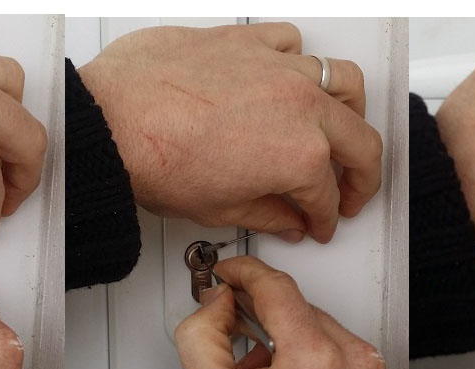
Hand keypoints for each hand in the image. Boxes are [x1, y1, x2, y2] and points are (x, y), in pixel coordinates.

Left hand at [78, 23, 381, 242]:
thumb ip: (269, 214)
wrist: (112, 121)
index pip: (330, 196)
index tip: (320, 223)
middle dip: (362, 176)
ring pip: (344, 82)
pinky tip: (292, 82)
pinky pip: (294, 43)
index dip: (328, 218)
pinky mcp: (248, 39)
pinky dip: (303, 64)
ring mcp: (278, 66)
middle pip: (360, 140)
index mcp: (299, 156)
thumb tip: (288, 219)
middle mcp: (300, 105)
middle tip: (351, 192)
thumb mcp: (221, 209)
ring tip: (339, 132)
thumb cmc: (156, 160)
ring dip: (349, 114)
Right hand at [174, 257, 385, 368]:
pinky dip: (303, 358)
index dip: (242, 272)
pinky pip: (331, 350)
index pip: (276, 285)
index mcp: (315, 357)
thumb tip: (212, 305)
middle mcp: (351, 359)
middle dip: (257, 317)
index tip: (226, 273)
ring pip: (312, 328)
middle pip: (294, 307)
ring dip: (280, 341)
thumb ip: (200, 337)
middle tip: (226, 338)